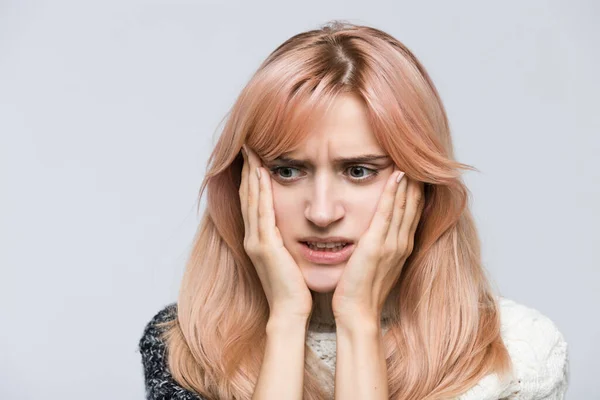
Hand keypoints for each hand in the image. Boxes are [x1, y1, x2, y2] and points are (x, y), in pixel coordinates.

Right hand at [239, 144, 312, 320]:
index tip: (255, 156)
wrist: (290, 311)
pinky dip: (261, 191)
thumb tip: (293, 225)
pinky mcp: (265, 246)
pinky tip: (263, 174)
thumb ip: (286, 240)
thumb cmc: (293, 287)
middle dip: (248, 169)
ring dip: (252, 173)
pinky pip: (262, 212)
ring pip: (252, 199)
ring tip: (252, 151)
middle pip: (248, 195)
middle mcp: (254, 237)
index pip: (254, 201)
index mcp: (260, 239)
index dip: (252, 178)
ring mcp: (257, 241)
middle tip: (247, 145)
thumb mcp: (288, 257)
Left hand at [332, 168, 424, 322]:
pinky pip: (386, 213)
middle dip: (416, 181)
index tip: (417, 171)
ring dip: (407, 181)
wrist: (358, 311)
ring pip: (403, 205)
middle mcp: (401, 243)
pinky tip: (396, 176)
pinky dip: (392, 194)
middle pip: (413, 205)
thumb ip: (382, 247)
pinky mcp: (376, 245)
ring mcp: (391, 244)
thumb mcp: (378, 264)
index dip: (416, 191)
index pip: (412, 212)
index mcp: (402, 247)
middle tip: (419, 158)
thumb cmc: (363, 289)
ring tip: (410, 159)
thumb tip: (380, 233)